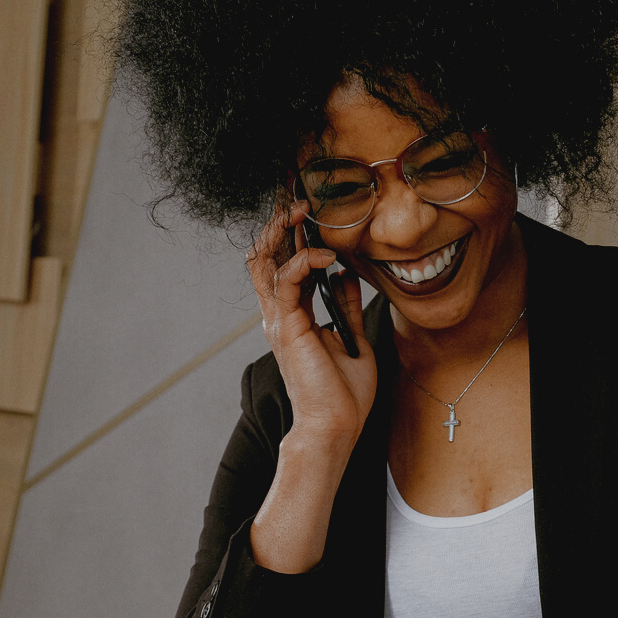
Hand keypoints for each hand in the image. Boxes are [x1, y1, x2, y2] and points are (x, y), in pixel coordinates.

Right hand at [247, 202, 375, 447]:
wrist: (335, 427)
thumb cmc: (344, 395)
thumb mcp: (352, 340)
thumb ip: (345, 307)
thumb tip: (346, 275)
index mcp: (292, 317)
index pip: (282, 262)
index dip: (289, 231)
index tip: (305, 203)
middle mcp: (279, 314)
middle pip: (265, 253)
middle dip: (278, 219)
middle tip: (295, 190)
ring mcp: (279, 319)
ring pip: (265, 260)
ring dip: (283, 229)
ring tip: (304, 208)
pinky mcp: (287, 326)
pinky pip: (287, 279)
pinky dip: (305, 259)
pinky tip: (327, 254)